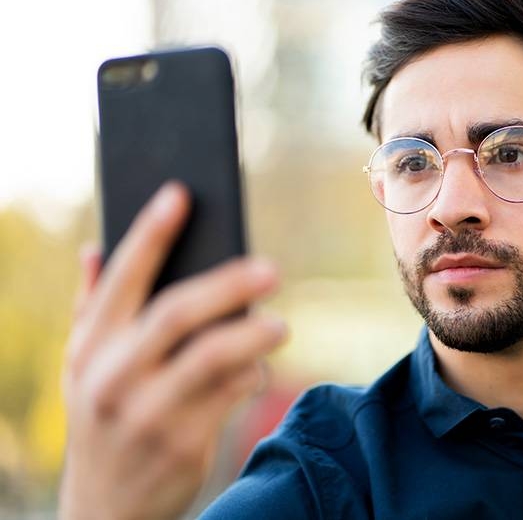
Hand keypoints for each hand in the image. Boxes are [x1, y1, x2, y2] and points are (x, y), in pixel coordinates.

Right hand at [59, 182, 287, 519]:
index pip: (122, 279)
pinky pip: (230, 397)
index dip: (150, 233)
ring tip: (279, 324)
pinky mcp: (183, 444)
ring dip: (252, 335)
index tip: (179, 194)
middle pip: (176, 314)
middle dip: (226, 285)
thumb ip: (91, 309)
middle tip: (271, 268)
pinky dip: (251, 375)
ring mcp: (147, 413)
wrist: (105, 509)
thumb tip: (94, 248)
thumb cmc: (103, 419)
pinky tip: (258, 368)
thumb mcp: (83, 369)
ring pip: (212, 358)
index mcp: (90, 348)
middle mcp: (113, 377)